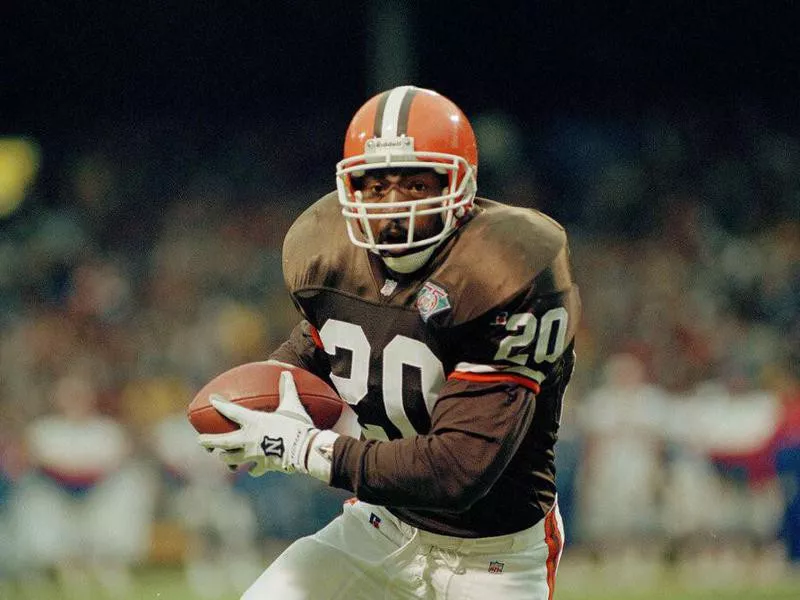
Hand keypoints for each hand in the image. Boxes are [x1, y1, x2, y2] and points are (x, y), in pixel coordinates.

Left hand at [198, 371, 318, 476]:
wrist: (304, 450)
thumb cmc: (297, 426)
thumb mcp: (292, 405)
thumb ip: (287, 389)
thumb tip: (286, 372)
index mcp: (254, 422)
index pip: (232, 411)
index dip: (220, 404)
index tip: (212, 399)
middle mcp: (248, 439)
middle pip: (223, 442)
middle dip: (209, 441)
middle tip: (199, 440)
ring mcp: (254, 455)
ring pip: (233, 458)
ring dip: (226, 457)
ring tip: (221, 456)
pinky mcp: (263, 465)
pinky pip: (254, 469)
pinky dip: (253, 469)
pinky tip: (252, 470)